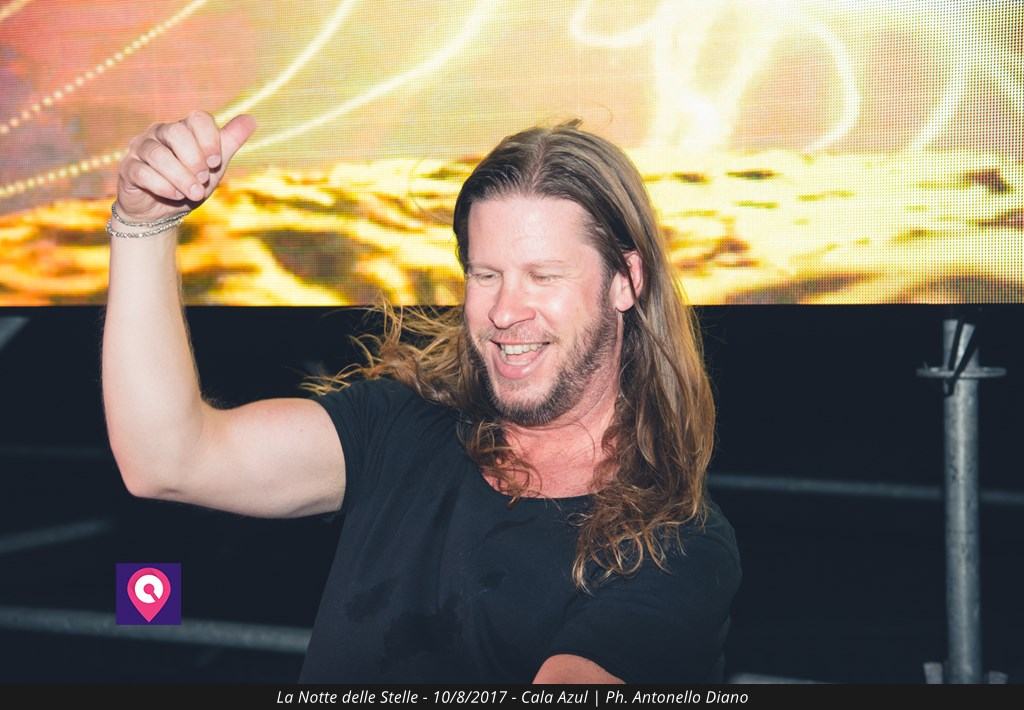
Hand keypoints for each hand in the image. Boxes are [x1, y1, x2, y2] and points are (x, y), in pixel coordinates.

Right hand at [115, 111, 255, 222]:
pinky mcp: (128, 169)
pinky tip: (176, 196)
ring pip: (158, 154)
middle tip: (204, 179)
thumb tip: (251, 119)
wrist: (163, 212)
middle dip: (194, 159)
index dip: (210, 139)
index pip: (197, 118)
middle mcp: (159, 133)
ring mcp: (140, 149)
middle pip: (176, 132)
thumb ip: (229, 142)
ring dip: (181, 176)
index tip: (216, 162)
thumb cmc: (190, 183)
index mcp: (183, 129)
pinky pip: (142, 172)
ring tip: (195, 193)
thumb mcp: (214, 166)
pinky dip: (163, 186)